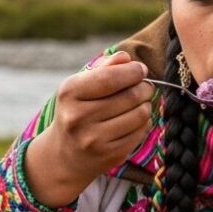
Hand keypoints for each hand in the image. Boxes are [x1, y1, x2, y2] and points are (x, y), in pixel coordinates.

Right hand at [23, 51, 154, 206]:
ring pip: (139, 115)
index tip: (141, 69)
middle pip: (130, 96)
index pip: (110, 78)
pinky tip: (136, 120)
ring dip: (146, 106)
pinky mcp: (111, 154)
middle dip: (144, 88)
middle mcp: (79, 117)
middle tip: (146, 87)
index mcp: (70, 93)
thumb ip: (103, 69)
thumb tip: (126, 57)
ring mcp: (95, 139)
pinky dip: (144, 123)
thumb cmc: (77, 111)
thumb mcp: (81, 87)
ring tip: (141, 103)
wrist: (66, 154)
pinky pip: (140, 132)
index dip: (132, 72)